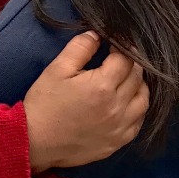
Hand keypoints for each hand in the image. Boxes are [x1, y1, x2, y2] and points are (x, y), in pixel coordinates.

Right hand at [24, 32, 148, 170]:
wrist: (35, 141)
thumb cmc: (44, 103)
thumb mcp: (57, 69)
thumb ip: (80, 48)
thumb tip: (97, 35)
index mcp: (102, 86)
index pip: (125, 60)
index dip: (122, 47)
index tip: (114, 44)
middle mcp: (117, 107)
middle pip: (137, 78)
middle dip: (131, 64)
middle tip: (119, 59)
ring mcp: (120, 127)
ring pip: (143, 100)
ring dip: (139, 85)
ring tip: (127, 80)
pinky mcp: (117, 142)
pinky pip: (138, 123)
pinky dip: (137, 109)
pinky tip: (128, 104)